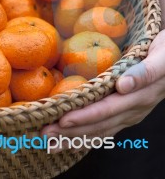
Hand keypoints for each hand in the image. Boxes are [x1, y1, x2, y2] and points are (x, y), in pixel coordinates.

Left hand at [41, 29, 164, 149]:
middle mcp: (134, 110)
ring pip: (100, 131)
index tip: (63, 120)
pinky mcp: (125, 115)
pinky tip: (67, 142)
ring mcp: (130, 115)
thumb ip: (145, 72)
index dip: (84, 116)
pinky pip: (104, 130)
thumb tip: (123, 85)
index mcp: (140, 95)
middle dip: (71, 131)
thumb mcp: (161, 56)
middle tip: (45, 133)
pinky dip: (84, 137)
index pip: (107, 109)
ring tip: (49, 142)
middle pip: (99, 124)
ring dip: (73, 138)